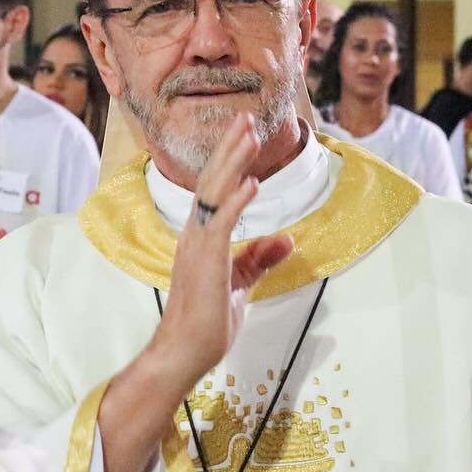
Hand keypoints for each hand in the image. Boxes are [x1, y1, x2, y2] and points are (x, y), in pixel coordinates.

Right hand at [146, 114, 293, 386]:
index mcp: (201, 238)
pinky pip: (221, 224)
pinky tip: (252, 182)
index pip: (214, 189)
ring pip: (215, 193)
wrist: (184, 353)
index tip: (242, 134)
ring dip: (233, 162)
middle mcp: (195, 235)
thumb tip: (287, 238)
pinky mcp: (207, 262)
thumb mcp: (242, 284)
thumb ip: (261, 259)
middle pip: (212, 180)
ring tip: (248, 135)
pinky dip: (237, 200)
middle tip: (245, 118)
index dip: (229, 160)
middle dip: (230, 148)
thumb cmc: (207, 323)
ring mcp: (198, 246)